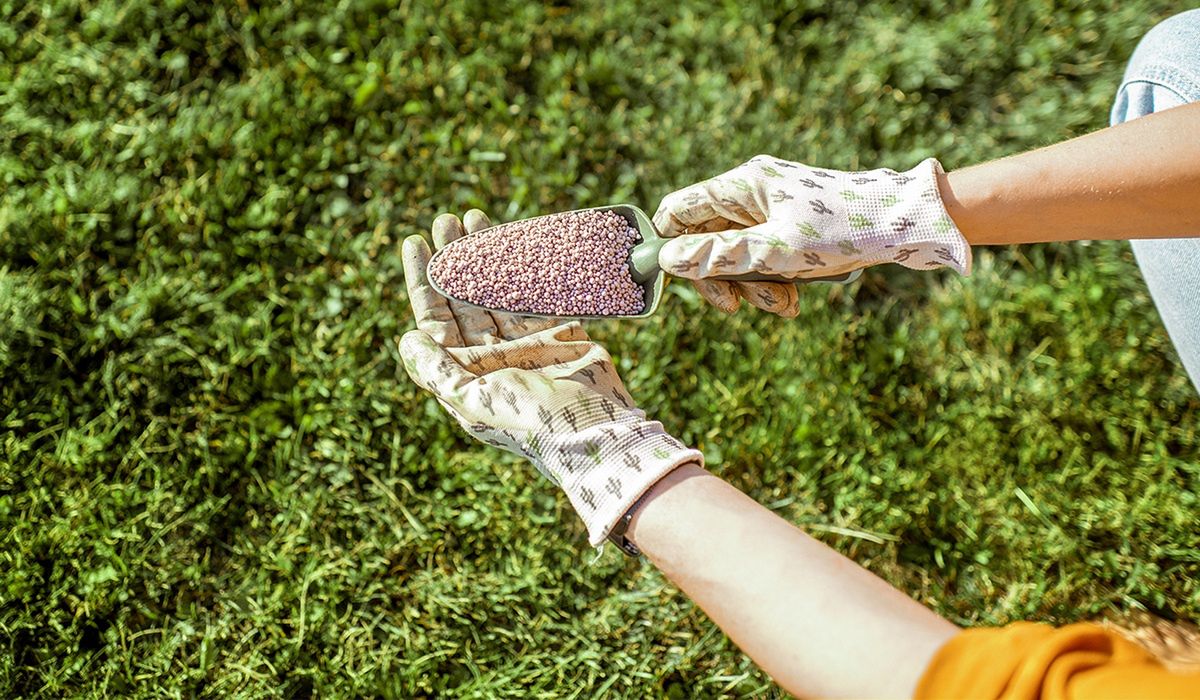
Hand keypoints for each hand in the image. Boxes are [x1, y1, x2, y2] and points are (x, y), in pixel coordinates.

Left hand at [401, 210, 702, 545]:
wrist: (591, 429)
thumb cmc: (526, 420)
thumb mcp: (469, 399)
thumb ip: (435, 369)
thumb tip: (407, 337)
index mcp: (465, 371)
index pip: (434, 318)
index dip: (423, 280)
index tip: (415, 241)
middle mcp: (491, 355)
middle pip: (464, 297)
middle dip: (455, 258)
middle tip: (448, 219)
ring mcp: (524, 342)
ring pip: (498, 289)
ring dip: (487, 255)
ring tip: (477, 217)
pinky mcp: (558, 332)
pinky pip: (536, 293)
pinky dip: (525, 268)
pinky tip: (515, 241)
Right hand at [652, 155, 971, 315]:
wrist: (909, 225)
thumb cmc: (844, 229)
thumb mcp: (777, 250)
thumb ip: (720, 256)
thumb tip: (669, 259)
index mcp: (741, 186)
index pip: (679, 211)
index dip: (671, 246)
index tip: (679, 280)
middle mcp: (751, 197)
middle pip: (704, 242)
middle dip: (719, 278)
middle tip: (734, 306)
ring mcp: (771, 215)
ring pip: (736, 258)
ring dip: (752, 287)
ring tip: (783, 304)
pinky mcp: (791, 233)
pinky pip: (765, 263)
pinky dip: (774, 284)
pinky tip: (795, 300)